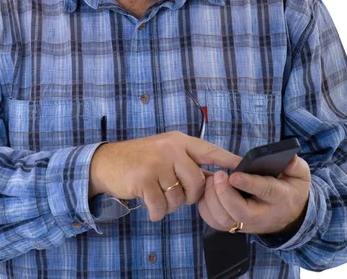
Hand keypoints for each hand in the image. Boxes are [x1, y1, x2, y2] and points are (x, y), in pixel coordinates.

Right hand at [89, 132, 240, 221]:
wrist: (106, 162)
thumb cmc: (140, 159)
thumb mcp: (165, 152)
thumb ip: (187, 162)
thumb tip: (214, 179)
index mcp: (179, 140)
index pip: (210, 150)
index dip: (229, 160)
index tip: (245, 167)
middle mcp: (171, 148)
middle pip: (198, 182)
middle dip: (189, 195)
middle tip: (173, 192)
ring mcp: (158, 162)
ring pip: (180, 197)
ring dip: (170, 204)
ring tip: (157, 193)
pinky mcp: (145, 179)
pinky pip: (162, 207)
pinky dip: (156, 212)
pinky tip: (148, 203)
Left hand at [198, 154, 310, 234]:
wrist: (290, 216)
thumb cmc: (291, 189)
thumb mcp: (300, 176)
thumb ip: (295, 166)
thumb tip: (289, 158)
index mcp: (280, 197)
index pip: (265, 192)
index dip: (249, 184)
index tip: (234, 175)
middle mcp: (262, 214)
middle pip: (240, 212)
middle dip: (225, 194)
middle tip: (218, 175)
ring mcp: (247, 224)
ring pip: (225, 220)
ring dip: (213, 199)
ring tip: (211, 180)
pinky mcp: (235, 226)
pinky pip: (216, 223)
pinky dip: (206, 208)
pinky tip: (207, 190)